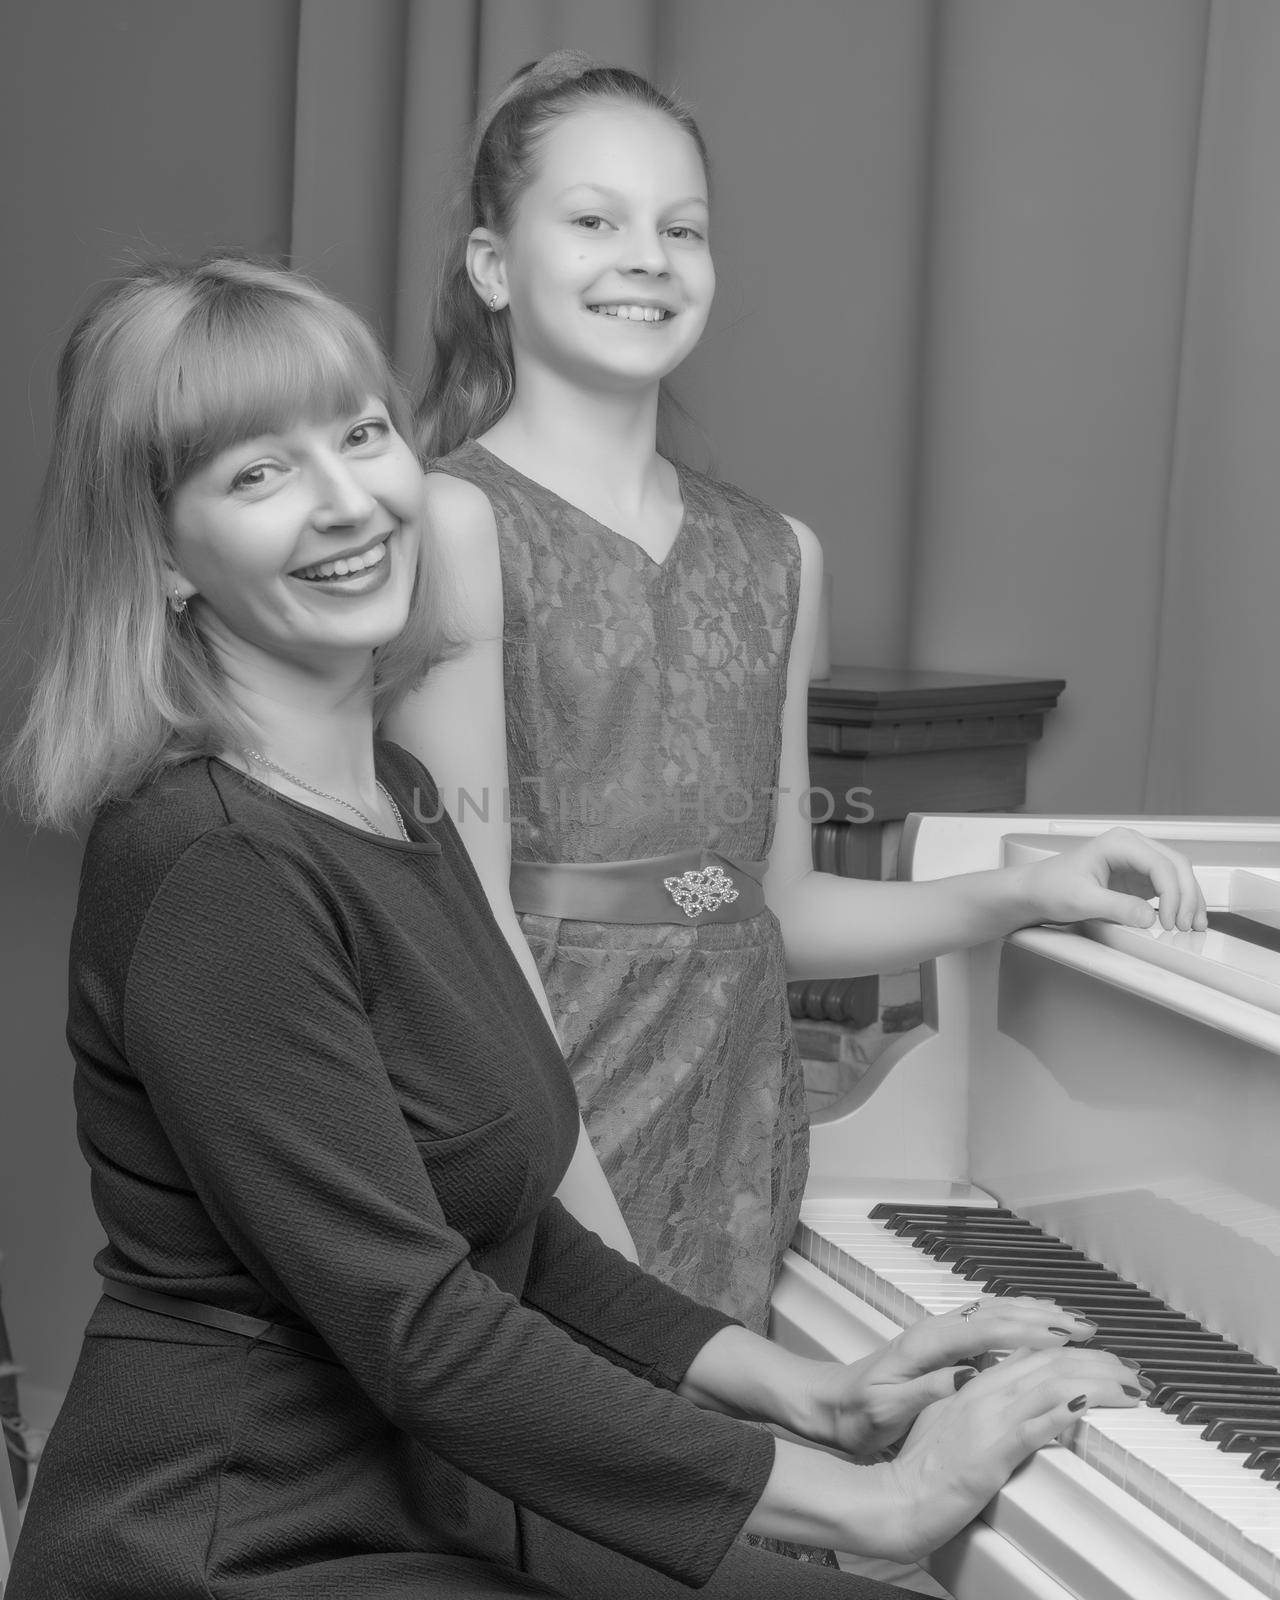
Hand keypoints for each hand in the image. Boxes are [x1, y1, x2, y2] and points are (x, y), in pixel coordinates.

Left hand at [804, 1296, 1099, 1458]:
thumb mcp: (887, 1409)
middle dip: (1046, 1317)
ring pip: (998, 1312)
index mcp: (926, 1345)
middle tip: (1089, 1328)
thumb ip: (926, 1390)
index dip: (1028, 1331)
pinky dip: (1021, 1320)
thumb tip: (967, 1374)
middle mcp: (936, 1329)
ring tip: (1076, 1323)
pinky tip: (1041, 1327)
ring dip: (1038, 1314)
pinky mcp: (943, 1343)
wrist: (830, 1404)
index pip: (986, 1330)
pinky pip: (991, 1322)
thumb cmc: (857, 1413)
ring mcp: (940, 1332)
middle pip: (999, 1312)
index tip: (1065, 1336)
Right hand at [876, 1343, 1140, 1561]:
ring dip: (1097, 1383)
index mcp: (975, 1382)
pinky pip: (1031, 1427)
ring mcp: (987, 1421)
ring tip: (1129, 1388)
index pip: (1035, 1352)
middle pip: (1051, 1363)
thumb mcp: (952, 1419)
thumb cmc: (924, 1465)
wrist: (899, 1498)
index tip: (1110, 1356)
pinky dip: (1061, 1412)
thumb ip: (979, 1399)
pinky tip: (1086, 1405)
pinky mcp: (991, 1454)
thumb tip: (1010, 1390)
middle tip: (1135, 1373)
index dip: (1078, 1350)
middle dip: (1100, 1363)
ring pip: (1049, 1386)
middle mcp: (984, 1392)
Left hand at [1016, 827, 1205, 932]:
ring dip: (1189, 899)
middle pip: (1176, 866)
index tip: (1170, 920)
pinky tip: (1182, 920)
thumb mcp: (1082, 900)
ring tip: (1193, 926)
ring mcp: (1136, 863)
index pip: (1160, 864)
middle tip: (1187, 926)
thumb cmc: (1050, 887)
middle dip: (1187, 896)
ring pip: (1177, 875)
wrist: (1034, 892)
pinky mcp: (1137, 879)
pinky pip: (1168, 888)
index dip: (1172, 893)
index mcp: (1119, 843)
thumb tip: (1149, 916)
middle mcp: (1132, 847)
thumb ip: (1117, 907)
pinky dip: (1179, 903)